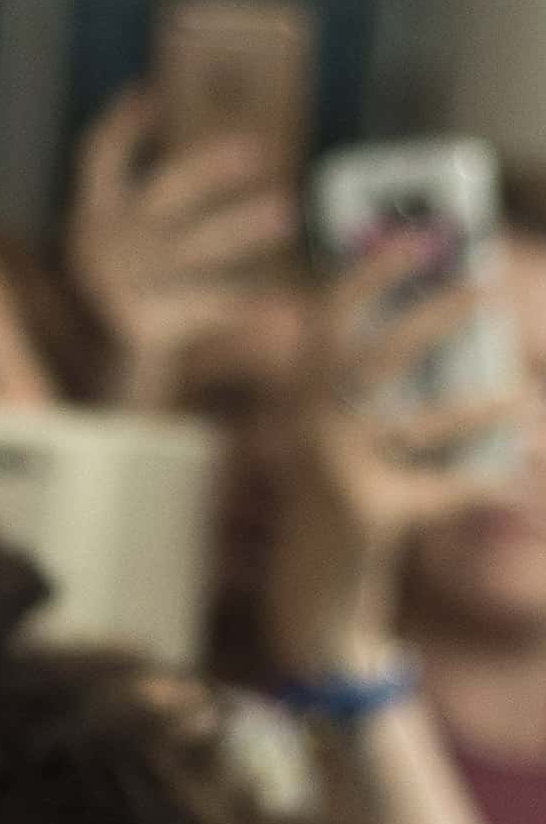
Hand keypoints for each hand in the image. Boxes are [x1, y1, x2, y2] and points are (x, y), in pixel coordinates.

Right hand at [66, 85, 298, 409]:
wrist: (75, 390)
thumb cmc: (104, 313)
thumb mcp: (109, 259)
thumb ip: (136, 218)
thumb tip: (167, 146)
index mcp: (93, 223)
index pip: (98, 159)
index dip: (122, 126)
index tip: (148, 92)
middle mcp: (112, 246)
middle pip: (165, 193)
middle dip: (209, 169)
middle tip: (256, 151)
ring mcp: (133, 284)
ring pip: (198, 247)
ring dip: (242, 226)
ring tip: (285, 211)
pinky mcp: (154, 323)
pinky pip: (217, 309)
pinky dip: (255, 308)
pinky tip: (293, 309)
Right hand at [262, 233, 527, 674]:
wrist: (312, 588)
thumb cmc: (344, 491)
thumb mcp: (353, 431)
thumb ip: (388, 380)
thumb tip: (461, 320)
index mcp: (299, 398)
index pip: (326, 321)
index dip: (370, 273)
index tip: (422, 235)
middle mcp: (306, 430)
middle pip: (373, 360)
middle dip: (432, 318)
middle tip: (486, 289)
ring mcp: (332, 473)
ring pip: (418, 428)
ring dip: (480, 409)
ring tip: (525, 395)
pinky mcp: (366, 514)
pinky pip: (441, 489)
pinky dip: (484, 480)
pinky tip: (523, 462)